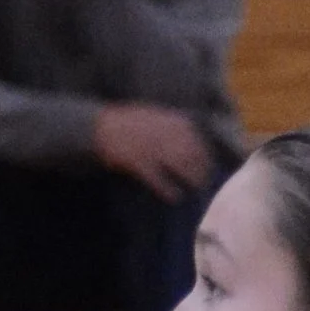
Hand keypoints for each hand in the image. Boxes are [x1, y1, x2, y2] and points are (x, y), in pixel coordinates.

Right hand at [91, 101, 213, 200]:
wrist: (99, 128)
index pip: (194, 137)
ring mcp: (149, 147)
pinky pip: (157, 178)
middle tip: (206, 180)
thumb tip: (193, 130)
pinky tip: (175, 197)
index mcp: (164, 120)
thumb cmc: (127, 123)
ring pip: (178, 165)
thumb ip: (171, 122)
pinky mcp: (137, 163)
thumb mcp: (152, 114)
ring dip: (190, 178)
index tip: (210, 163)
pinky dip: (167, 188)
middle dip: (201, 167)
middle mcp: (160, 133)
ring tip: (197, 188)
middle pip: (190, 152)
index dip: (205, 152)